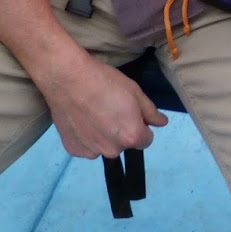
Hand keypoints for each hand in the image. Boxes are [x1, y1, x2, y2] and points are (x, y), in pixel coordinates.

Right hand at [37, 55, 168, 158]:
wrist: (68, 78)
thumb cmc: (105, 81)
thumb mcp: (134, 91)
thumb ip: (150, 111)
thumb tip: (162, 123)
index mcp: (131, 136)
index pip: (146, 140)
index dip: (140, 126)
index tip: (130, 113)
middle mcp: (112, 150)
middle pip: (124, 144)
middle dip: (121, 131)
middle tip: (109, 110)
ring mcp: (91, 152)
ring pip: (104, 146)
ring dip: (103, 136)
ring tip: (92, 113)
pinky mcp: (73, 150)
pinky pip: (86, 146)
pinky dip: (86, 137)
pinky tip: (80, 119)